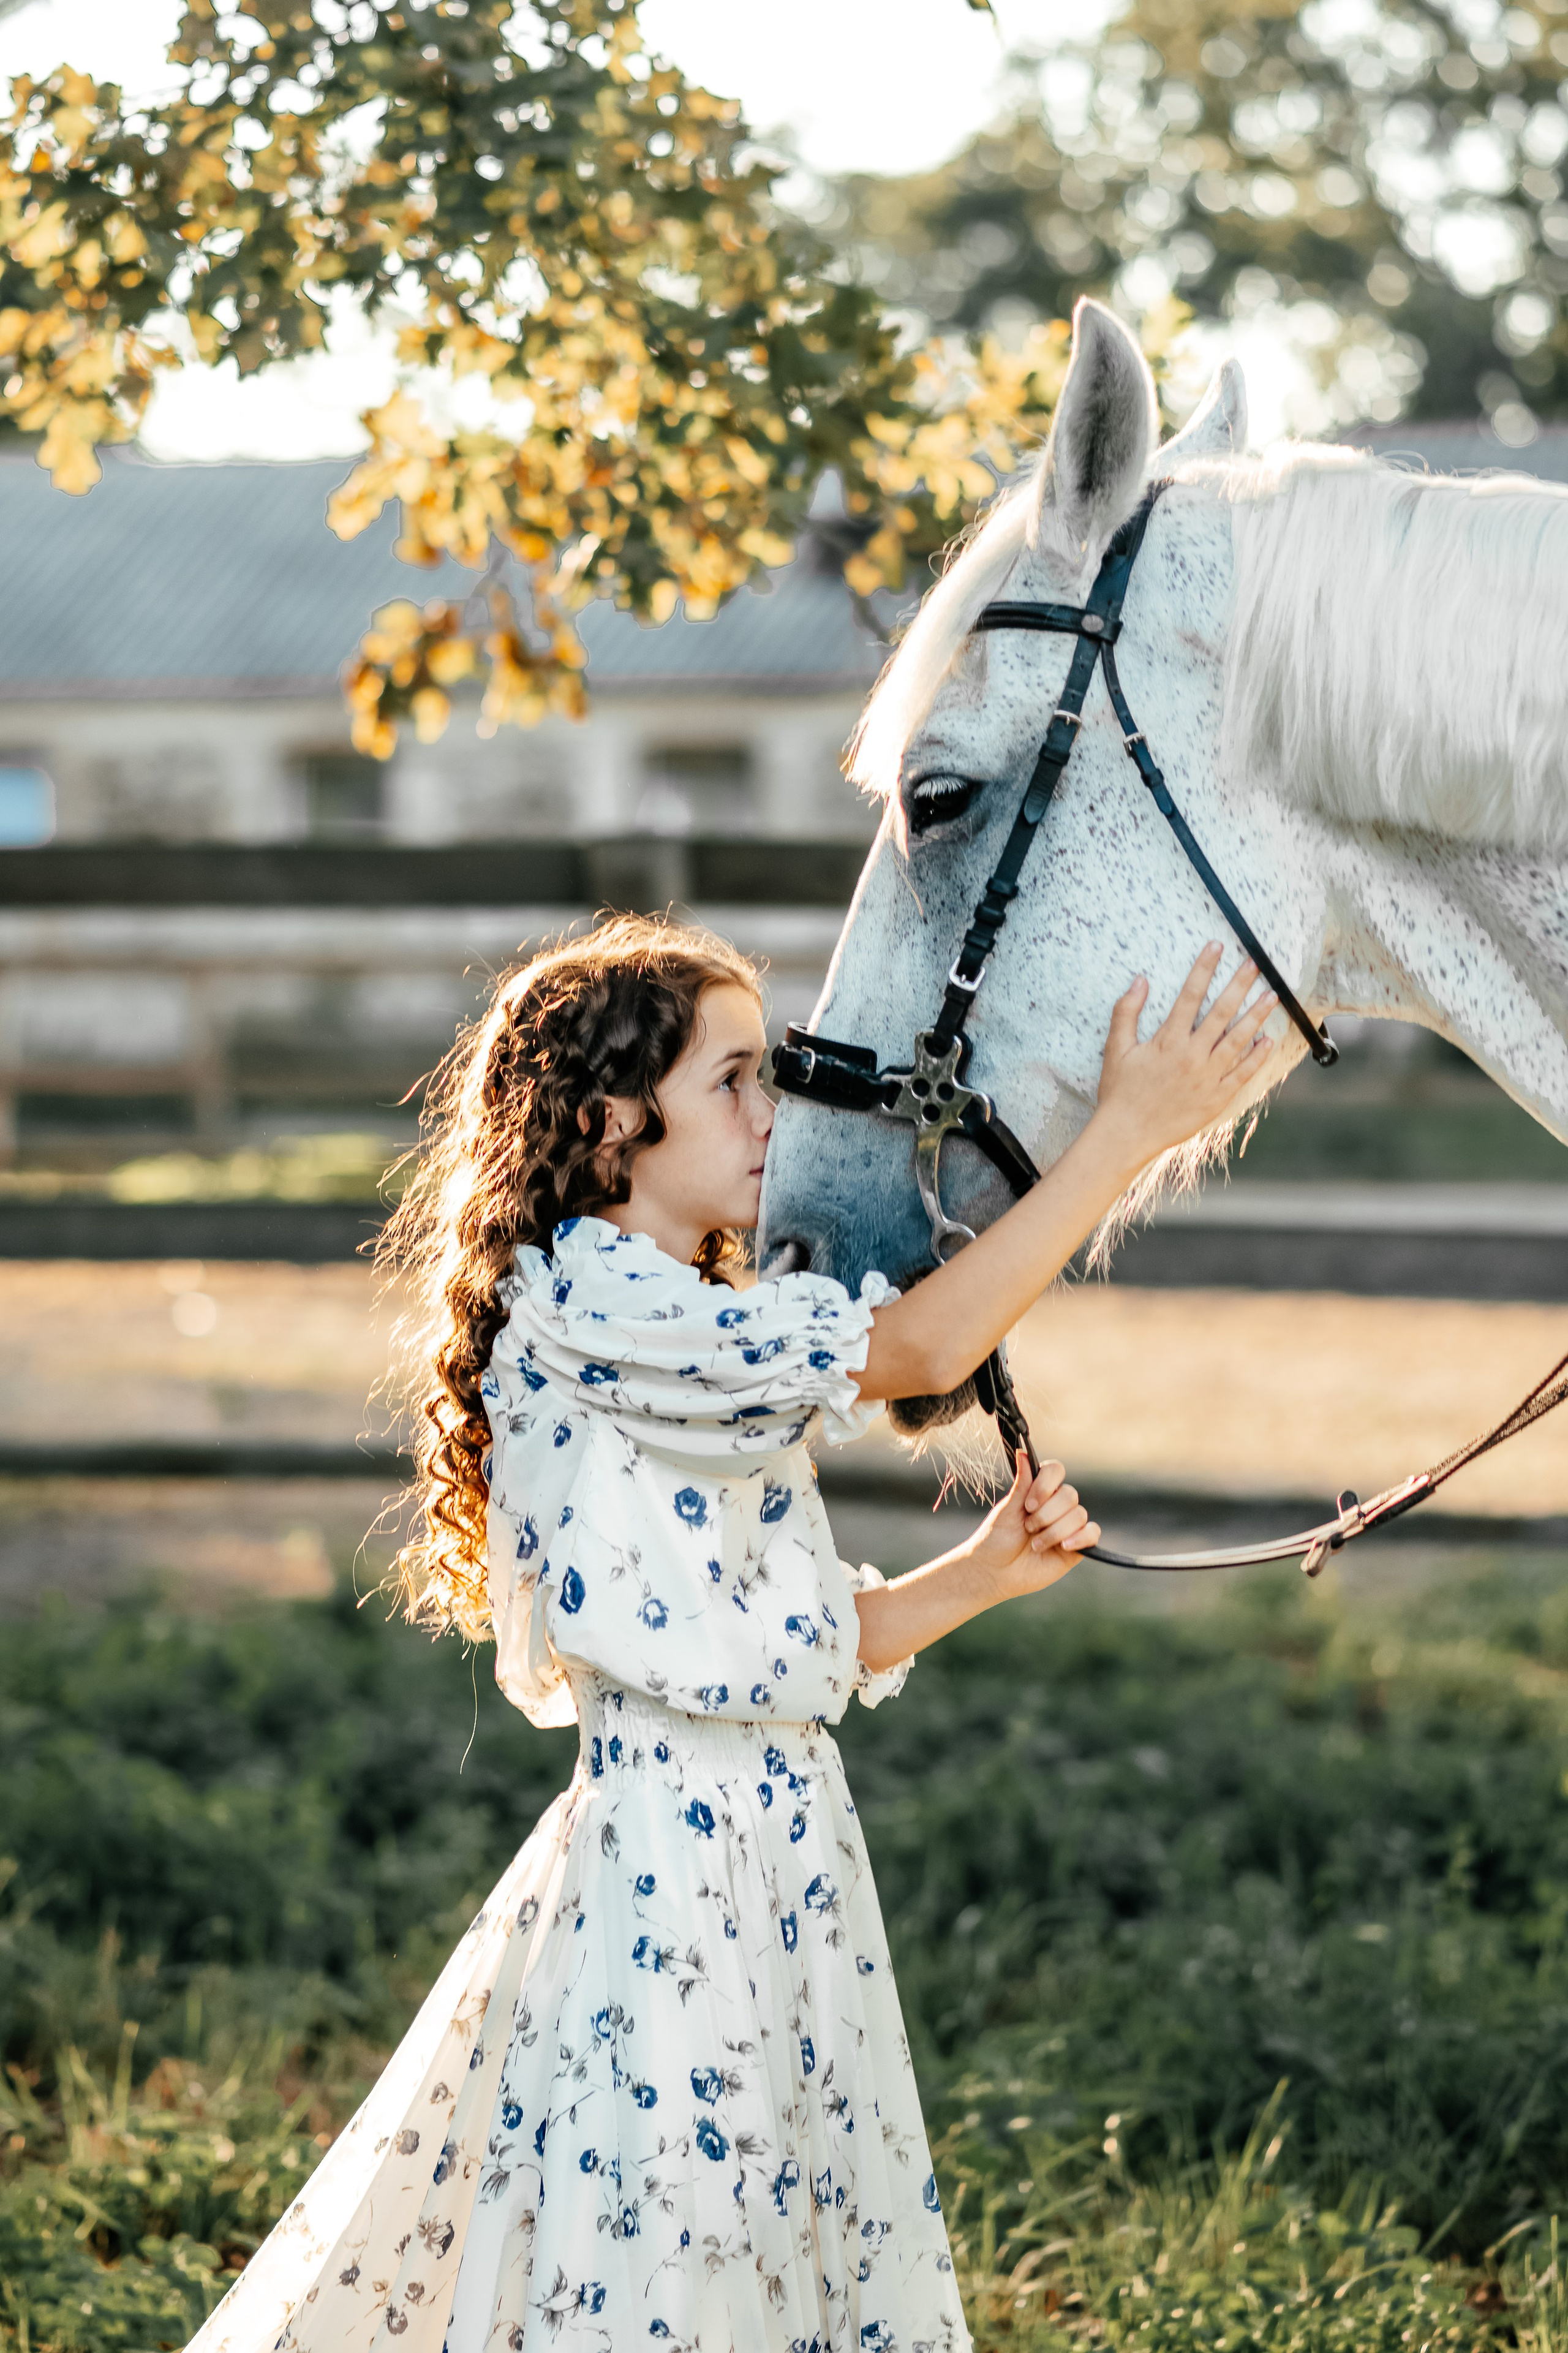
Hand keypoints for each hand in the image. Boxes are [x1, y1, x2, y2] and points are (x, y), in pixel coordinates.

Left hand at [966, 1448, 1099, 1599]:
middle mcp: (1057, 1506)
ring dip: (1054, 1531)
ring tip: (1035, 1544)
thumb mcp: (1007, 1510)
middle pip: (1070, 1494)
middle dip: (1047, 1513)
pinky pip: (1093, 1534)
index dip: (1046, 1485)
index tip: (1029, 1504)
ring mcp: (1068, 1526)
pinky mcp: (1077, 1547)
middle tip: (1028, 1527)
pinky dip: (1080, 1537)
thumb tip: (1022, 1452)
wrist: (995, 1572)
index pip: (1055, 1471)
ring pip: (1079, 1515)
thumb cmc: (996, 1540)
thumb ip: (1022, 1484)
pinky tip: (1063, 1546)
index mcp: (1039, 1491)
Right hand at [1095, 943, 1279, 1165]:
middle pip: (1222, 1012)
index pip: (1190, 995)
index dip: (1204, 968)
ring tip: (1271, 996)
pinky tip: (1268, 1041)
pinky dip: (1257, 1057)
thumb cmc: (1120, 1092)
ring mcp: (1208, 1077)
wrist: (1127, 1134)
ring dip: (1256, 1015)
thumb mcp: (1116, 1048)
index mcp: (1168, 1040)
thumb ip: (1126, 1012)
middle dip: (1239, 985)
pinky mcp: (1216, 1098)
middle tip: (1255, 964)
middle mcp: (1192, 1055)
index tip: (1217, 947)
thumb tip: (1140, 980)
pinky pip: (1243, 1074)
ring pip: (1238, 1040)